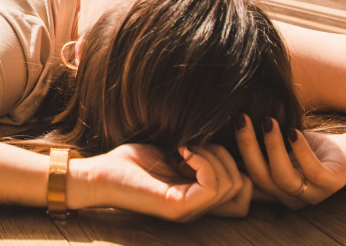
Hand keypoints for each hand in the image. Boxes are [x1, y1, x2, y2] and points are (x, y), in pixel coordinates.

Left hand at [73, 142, 252, 220]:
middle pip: (245, 189)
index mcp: (199, 197)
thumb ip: (200, 152)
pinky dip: (204, 161)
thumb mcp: (174, 153)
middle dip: (228, 156)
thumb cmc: (131, 163)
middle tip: (196, 146)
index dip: (239, 164)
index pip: (246, 194)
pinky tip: (183, 151)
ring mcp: (190, 210)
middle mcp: (198, 208)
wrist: (99, 174)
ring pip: (234, 185)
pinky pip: (213, 186)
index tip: (207, 146)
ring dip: (215, 156)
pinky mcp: (178, 206)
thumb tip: (227, 134)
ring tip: (186, 148)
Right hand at [233, 114, 345, 208]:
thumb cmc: (308, 147)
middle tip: (240, 119)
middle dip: (246, 146)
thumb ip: (257, 145)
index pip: (244, 180)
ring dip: (272, 147)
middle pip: (258, 177)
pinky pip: (312, 172)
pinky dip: (300, 150)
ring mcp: (311, 195)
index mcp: (273, 192)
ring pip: (282, 177)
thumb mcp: (278, 145)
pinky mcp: (331, 185)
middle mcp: (289, 198)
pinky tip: (294, 131)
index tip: (220, 131)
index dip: (229, 160)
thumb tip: (225, 124)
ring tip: (268, 121)